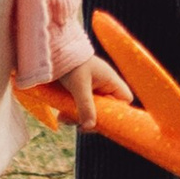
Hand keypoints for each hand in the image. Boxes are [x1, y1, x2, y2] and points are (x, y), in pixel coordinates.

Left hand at [20, 50, 136, 133]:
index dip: (118, 111)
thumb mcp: (79, 86)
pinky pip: (80, 107)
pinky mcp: (80, 92)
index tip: (103, 120)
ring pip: (91, 111)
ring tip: (64, 118)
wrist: (54, 51)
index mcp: (110, 81)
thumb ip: (85, 106)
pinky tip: (61, 116)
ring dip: (78, 118)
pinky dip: (71, 113)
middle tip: (79, 125)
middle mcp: (103, 86)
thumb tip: (90, 127)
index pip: (125, 100)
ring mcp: (92, 89)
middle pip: (106, 110)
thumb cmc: (72, 64)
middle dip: (92, 119)